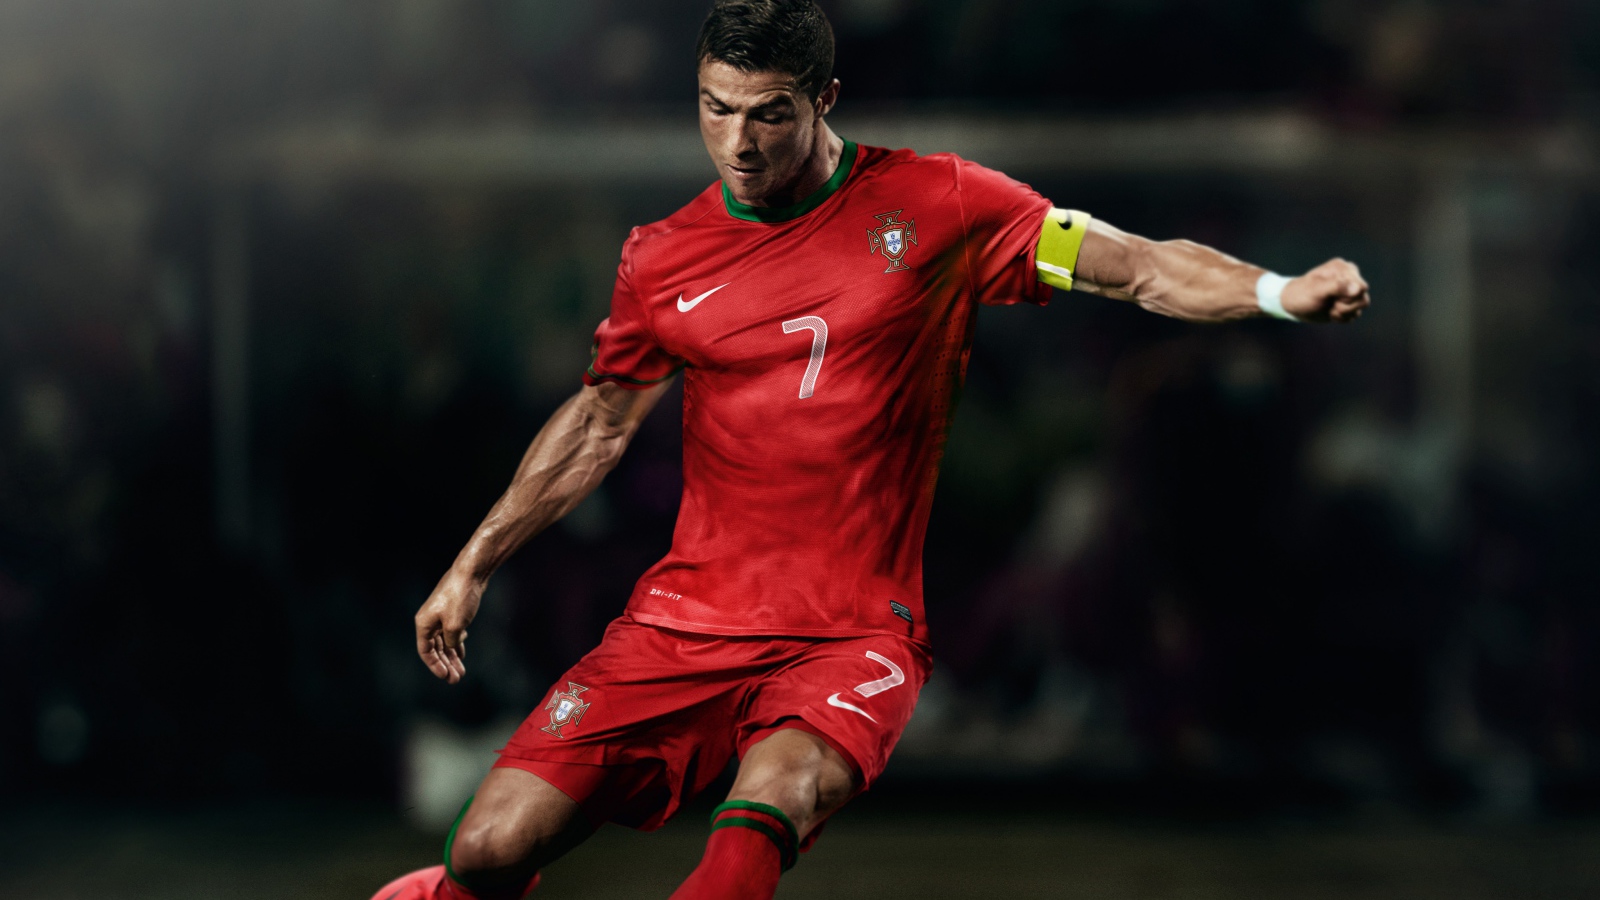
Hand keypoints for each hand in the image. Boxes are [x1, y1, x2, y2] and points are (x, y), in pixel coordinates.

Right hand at [414, 568, 482, 683]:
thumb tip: (453, 646)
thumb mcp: (455, 626)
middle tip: (456, 679)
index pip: (425, 651)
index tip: (446, 677)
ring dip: (452, 656)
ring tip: (461, 671)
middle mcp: (429, 620)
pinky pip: (451, 632)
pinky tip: (462, 654)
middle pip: (435, 649)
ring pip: (444, 641)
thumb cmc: (460, 597)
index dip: (435, 666)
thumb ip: (451, 641)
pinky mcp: (452, 611)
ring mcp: (440, 615)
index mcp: (424, 623)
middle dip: (445, 664)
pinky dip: (456, 644)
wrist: (471, 572)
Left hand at [1283, 258, 1369, 323]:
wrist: (1292, 304)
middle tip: (1329, 304)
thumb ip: (1337, 287)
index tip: (1332, 298)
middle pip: (1363, 300)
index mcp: (1344, 269)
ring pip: (1360, 307)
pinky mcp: (1347, 302)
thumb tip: (1358, 289)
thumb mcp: (1317, 290)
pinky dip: (1342, 317)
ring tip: (1329, 308)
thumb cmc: (1302, 294)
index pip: (1361, 288)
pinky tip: (1330, 312)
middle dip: (1345, 307)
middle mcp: (1350, 278)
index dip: (1347, 298)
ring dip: (1343, 313)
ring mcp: (1349, 290)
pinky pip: (1355, 314)